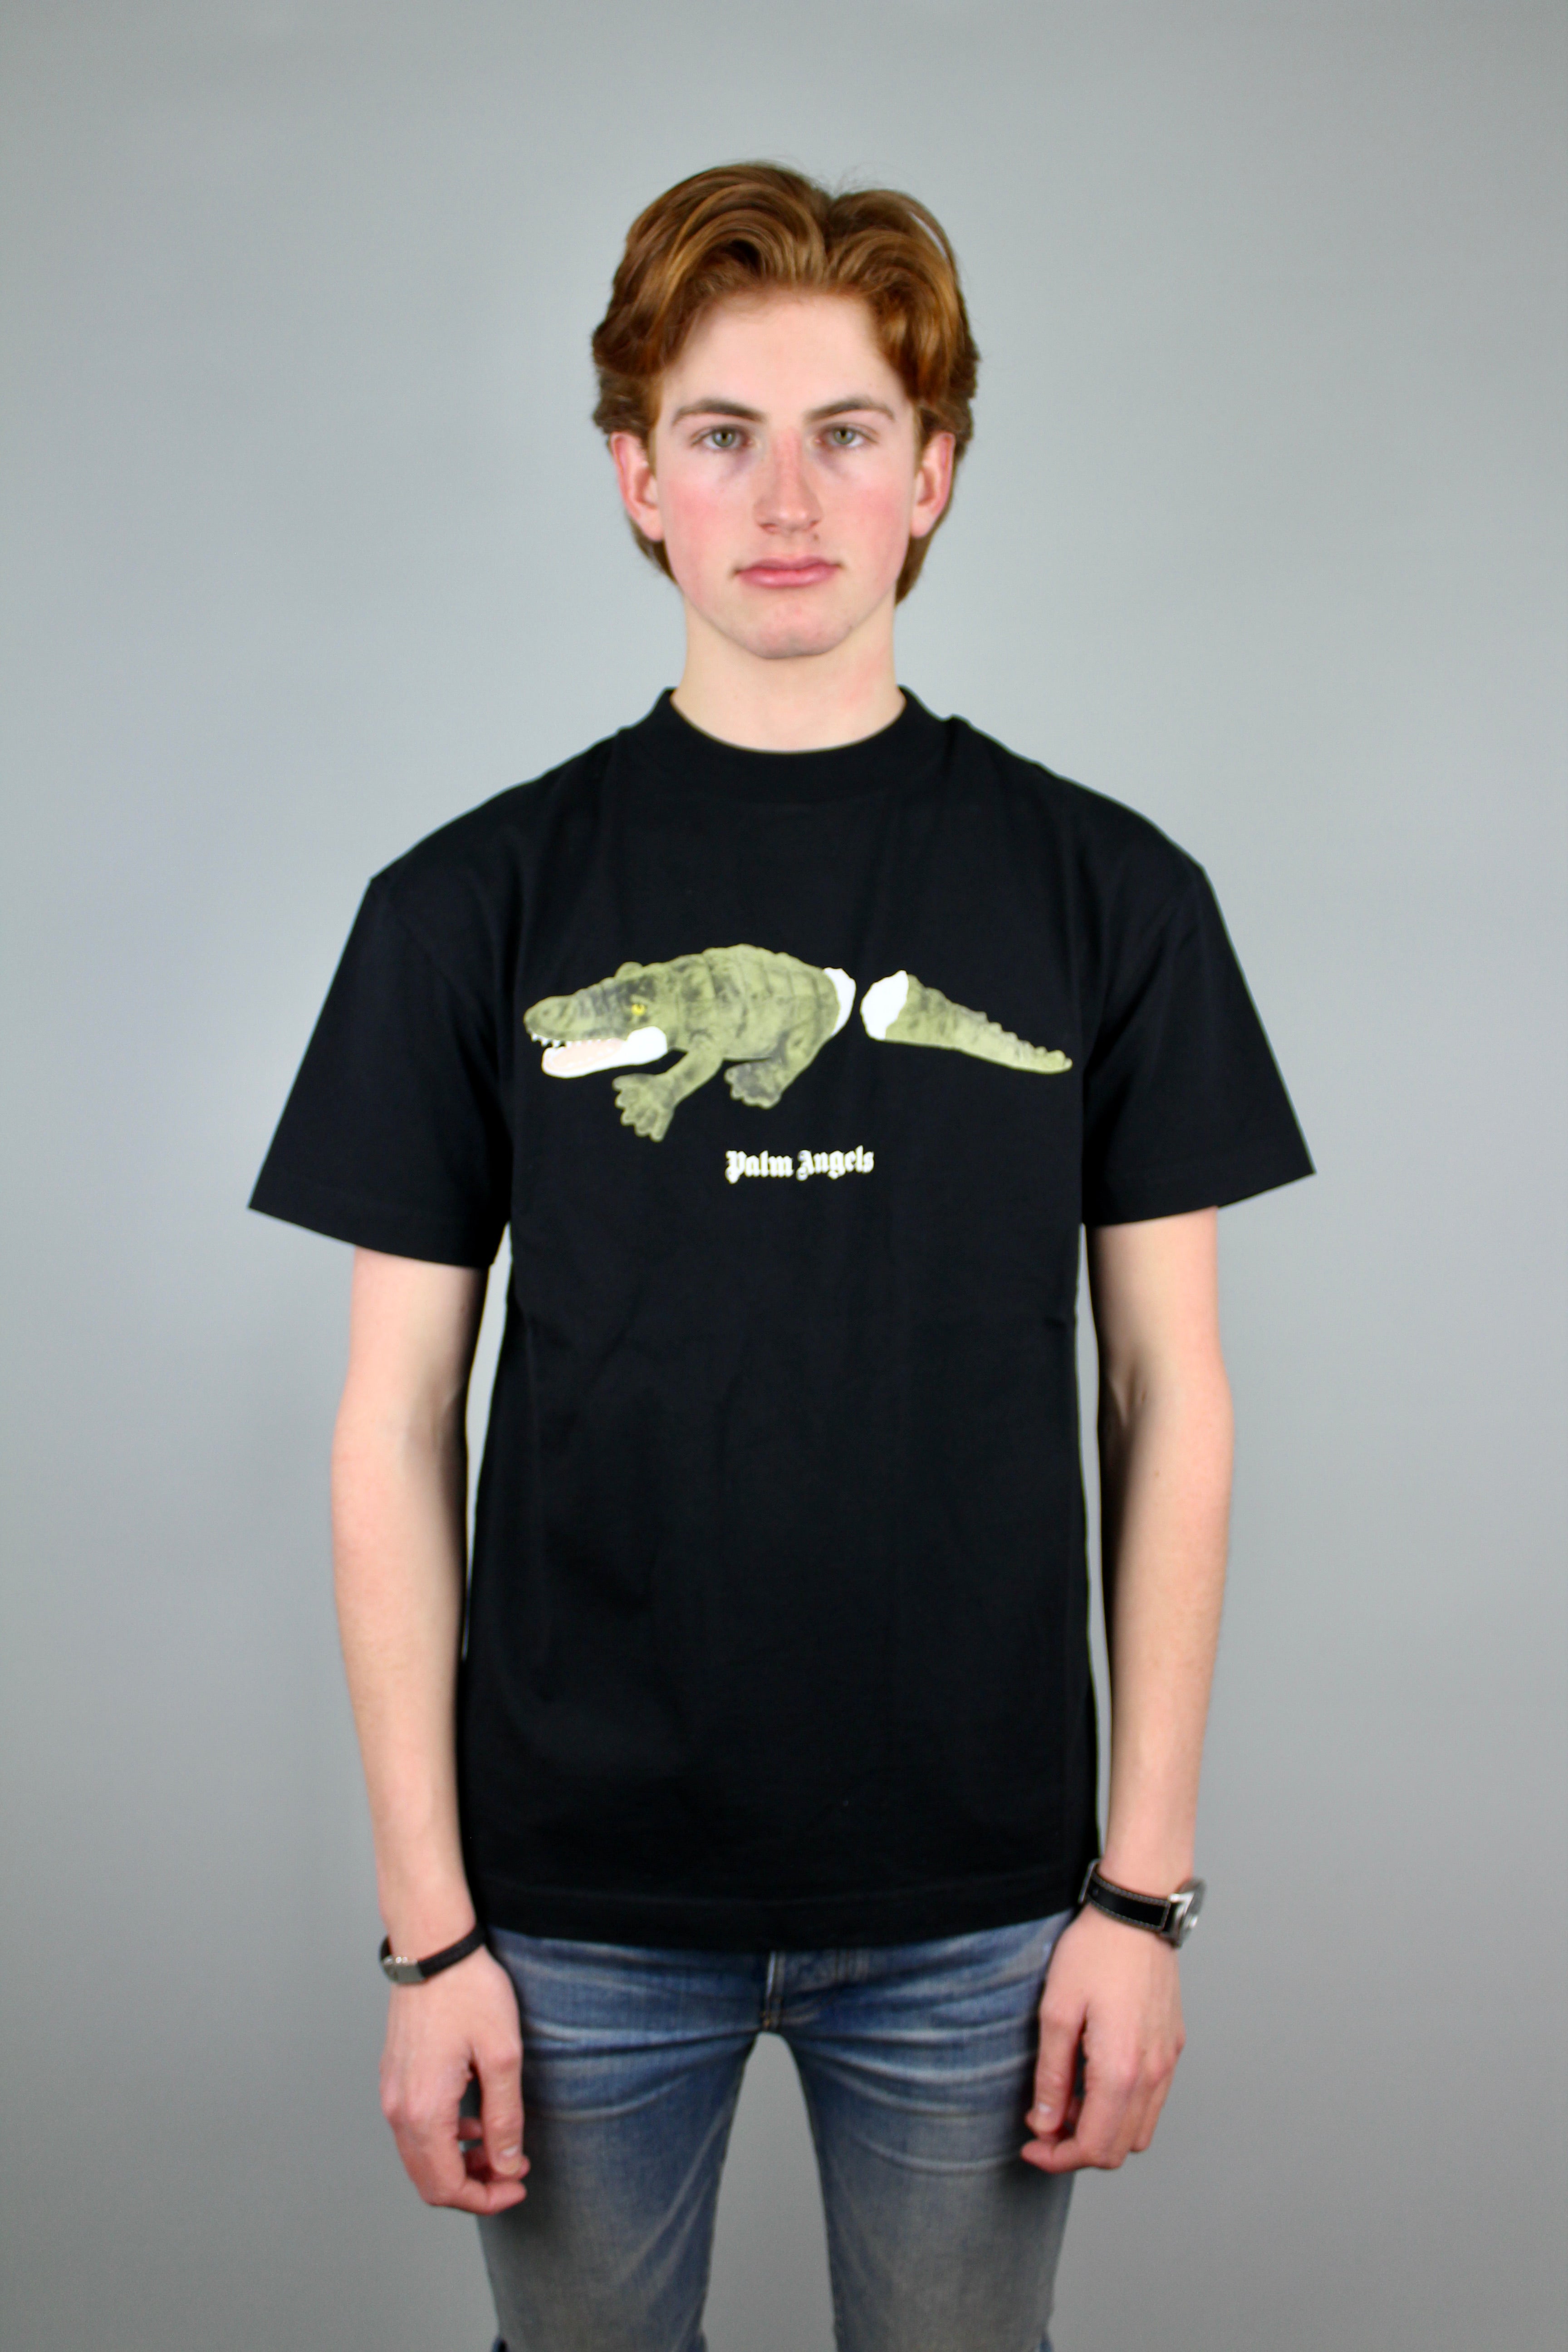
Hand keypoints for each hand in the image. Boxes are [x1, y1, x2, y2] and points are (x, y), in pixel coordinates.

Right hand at [378, 1945, 528, 2212]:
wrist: (433, 1948)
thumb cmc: (469, 1992)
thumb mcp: (503, 2056)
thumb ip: (505, 2118)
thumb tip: (507, 2164)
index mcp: (424, 2110)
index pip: (446, 2186)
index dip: (485, 2199)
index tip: (517, 2186)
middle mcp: (399, 2109)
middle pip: (428, 2180)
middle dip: (472, 2187)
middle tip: (511, 2174)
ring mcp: (391, 2093)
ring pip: (419, 2157)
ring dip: (458, 2165)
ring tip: (498, 2149)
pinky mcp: (394, 2078)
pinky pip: (414, 2130)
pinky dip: (443, 2140)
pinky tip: (473, 2121)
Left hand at [1020, 1904, 1185, 2172]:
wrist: (1136, 1913)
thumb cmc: (1094, 1953)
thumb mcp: (1056, 2011)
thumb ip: (1051, 2076)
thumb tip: (1045, 2123)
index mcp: (1121, 2070)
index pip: (1094, 2147)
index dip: (1058, 2157)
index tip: (1032, 2146)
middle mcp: (1152, 2074)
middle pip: (1119, 2148)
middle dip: (1078, 2149)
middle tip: (1045, 2125)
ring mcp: (1167, 2062)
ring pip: (1139, 2130)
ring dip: (1102, 2130)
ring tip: (1068, 2100)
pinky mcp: (1172, 2047)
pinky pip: (1152, 2101)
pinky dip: (1123, 2108)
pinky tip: (1094, 2080)